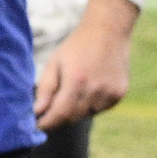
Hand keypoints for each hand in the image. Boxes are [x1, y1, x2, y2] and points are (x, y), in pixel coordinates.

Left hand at [34, 0, 137, 129]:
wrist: (108, 32)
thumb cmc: (75, 47)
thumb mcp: (54, 63)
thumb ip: (45, 89)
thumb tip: (37, 112)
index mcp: (77, 81)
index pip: (60, 114)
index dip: (47, 123)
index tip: (37, 126)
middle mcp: (96, 90)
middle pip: (72, 117)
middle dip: (58, 117)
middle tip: (48, 110)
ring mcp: (110, 94)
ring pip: (86, 115)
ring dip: (74, 111)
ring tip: (71, 90)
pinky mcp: (119, 95)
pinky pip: (99, 109)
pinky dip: (89, 105)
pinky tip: (87, 88)